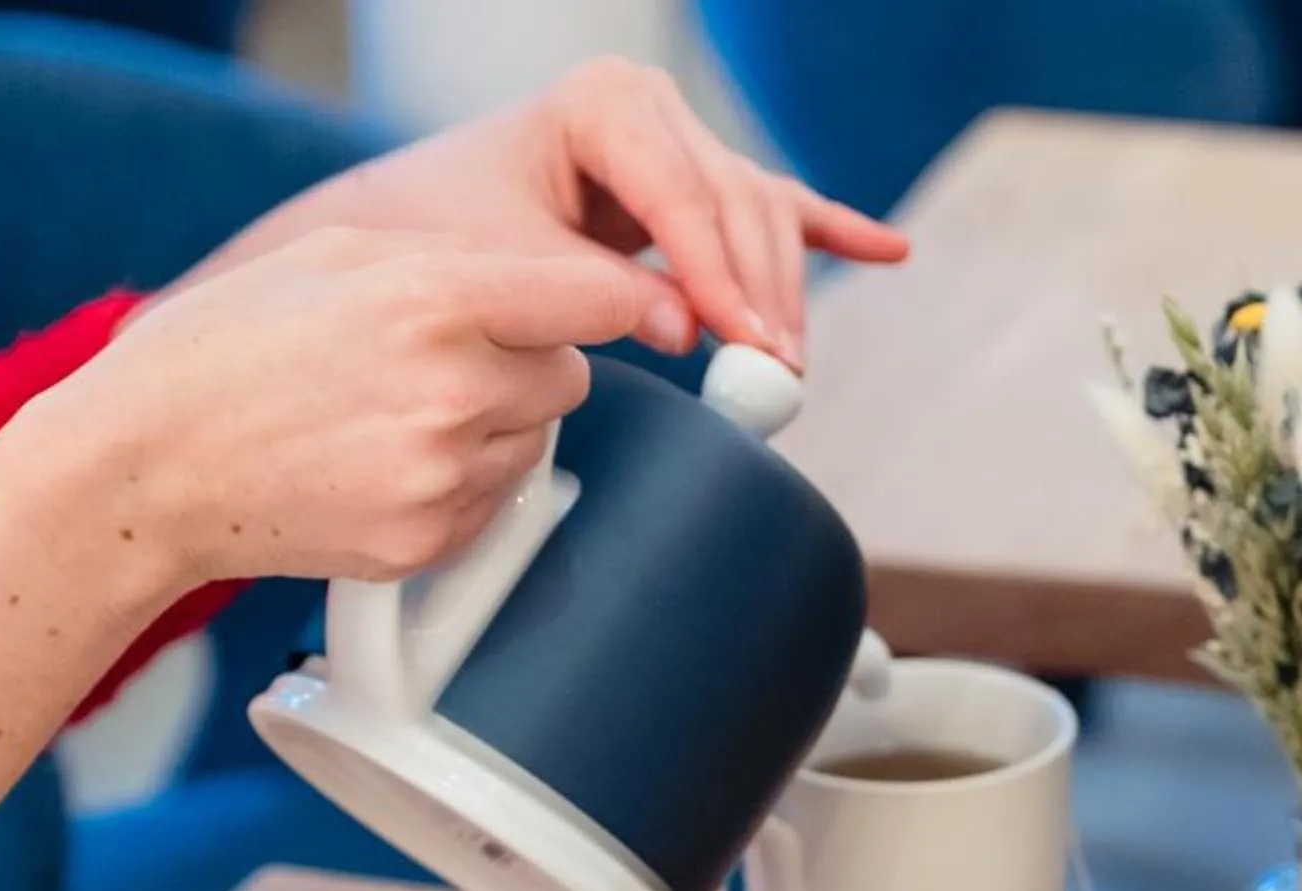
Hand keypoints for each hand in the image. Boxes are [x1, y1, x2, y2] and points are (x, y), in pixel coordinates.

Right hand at [33, 228, 642, 585]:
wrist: (145, 466)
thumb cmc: (228, 349)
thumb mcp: (335, 255)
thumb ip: (458, 260)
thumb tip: (557, 279)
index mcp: (434, 299)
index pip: (598, 297)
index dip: (620, 302)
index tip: (636, 311)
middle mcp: (453, 389)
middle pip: (571, 377)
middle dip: (527, 366)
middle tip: (442, 364)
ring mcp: (445, 475)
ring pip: (534, 443)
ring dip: (491, 427)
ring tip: (392, 415)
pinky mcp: (431, 542)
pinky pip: (494, 505)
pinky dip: (458, 485)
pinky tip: (379, 465)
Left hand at [236, 59, 907, 368]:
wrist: (411, 228)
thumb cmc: (442, 236)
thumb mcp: (506, 264)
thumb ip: (596, 293)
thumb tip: (686, 329)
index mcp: (600, 105)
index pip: (683, 196)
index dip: (720, 276)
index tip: (745, 344)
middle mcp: (651, 111)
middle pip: (738, 205)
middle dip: (761, 295)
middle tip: (773, 375)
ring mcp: (681, 143)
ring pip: (763, 218)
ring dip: (785, 294)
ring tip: (788, 366)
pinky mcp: (697, 187)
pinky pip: (778, 210)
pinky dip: (830, 233)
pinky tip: (890, 250)